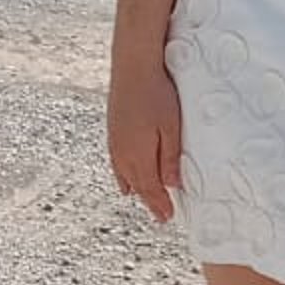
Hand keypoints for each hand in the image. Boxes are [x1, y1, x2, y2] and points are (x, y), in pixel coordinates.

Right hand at [107, 59, 183, 222]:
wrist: (132, 66)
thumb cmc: (157, 94)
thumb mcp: (171, 127)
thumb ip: (170, 158)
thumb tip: (172, 184)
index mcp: (138, 156)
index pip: (150, 189)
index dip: (159, 205)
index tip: (167, 217)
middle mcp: (122, 154)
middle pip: (137, 185)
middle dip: (150, 200)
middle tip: (162, 214)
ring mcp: (115, 143)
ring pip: (125, 176)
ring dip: (137, 188)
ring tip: (147, 200)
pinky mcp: (112, 131)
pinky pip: (117, 164)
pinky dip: (123, 176)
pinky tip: (125, 180)